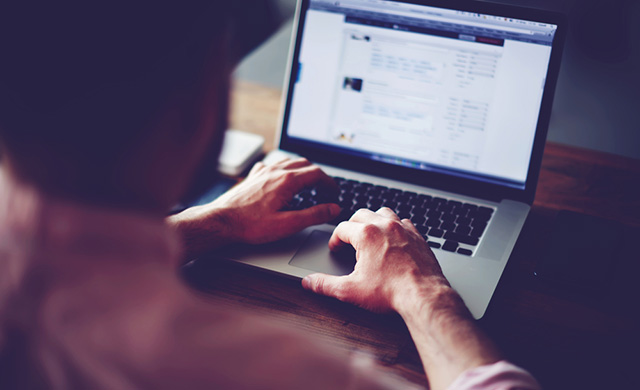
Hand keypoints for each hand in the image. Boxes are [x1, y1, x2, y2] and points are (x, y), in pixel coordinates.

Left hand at [168, 158, 340, 259]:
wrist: (221, 221)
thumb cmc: (250, 225)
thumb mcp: (288, 224)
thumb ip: (314, 215)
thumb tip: (333, 209)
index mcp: (287, 181)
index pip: (317, 174)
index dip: (330, 182)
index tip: (334, 192)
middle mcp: (275, 171)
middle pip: (305, 164)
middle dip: (318, 175)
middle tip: (325, 189)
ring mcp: (263, 171)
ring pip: (289, 161)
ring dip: (303, 169)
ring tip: (309, 182)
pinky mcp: (253, 176)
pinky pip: (273, 164)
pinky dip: (285, 168)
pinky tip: (282, 177)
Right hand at [302, 207, 450, 312]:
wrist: (423, 295)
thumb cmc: (390, 292)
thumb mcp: (350, 290)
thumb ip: (326, 284)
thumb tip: (309, 282)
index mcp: (366, 234)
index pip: (342, 228)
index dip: (335, 239)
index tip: (335, 248)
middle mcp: (385, 226)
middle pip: (361, 214)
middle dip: (351, 225)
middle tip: (348, 239)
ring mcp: (403, 229)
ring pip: (384, 212)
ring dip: (374, 220)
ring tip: (369, 233)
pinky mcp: (418, 236)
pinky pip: (404, 222)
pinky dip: (395, 226)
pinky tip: (393, 239)